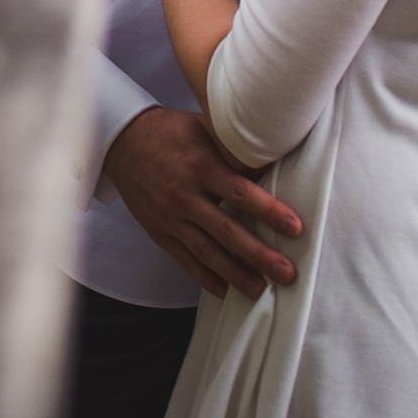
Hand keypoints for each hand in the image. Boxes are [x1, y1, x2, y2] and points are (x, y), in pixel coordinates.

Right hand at [103, 107, 300, 298]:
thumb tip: (272, 160)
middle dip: (260, 255)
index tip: (296, 228)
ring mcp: (170, 218)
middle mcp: (184, 196)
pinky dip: (205, 277)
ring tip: (261, 290)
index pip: (240, 193)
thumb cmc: (169, 132)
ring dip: (236, 274)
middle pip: (228, 232)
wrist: (121, 142)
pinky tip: (225, 291)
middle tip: (287, 273)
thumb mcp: (201, 127)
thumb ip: (233, 145)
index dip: (269, 211)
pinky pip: (184, 259)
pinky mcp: (159, 232)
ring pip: (207, 253)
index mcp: (199, 167)